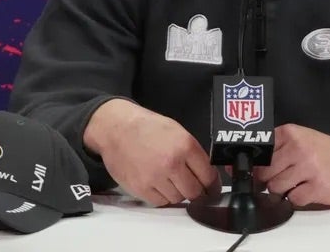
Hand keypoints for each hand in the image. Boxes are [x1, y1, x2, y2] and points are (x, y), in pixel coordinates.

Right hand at [84, 99, 219, 205]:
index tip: (211, 188)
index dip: (212, 184)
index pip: (208, 176)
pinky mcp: (141, 188)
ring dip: (177, 193)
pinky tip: (158, 184)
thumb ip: (192, 153)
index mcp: (185, 146)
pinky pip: (160, 202)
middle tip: (192, 186)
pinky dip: (162, 196)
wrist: (117, 129)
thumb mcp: (177, 131)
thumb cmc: (146, 127)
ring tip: (170, 180)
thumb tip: (206, 174)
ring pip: (177, 199)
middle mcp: (172, 163)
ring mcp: (155, 177)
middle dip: (196, 191)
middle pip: (194, 192)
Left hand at [253, 124, 329, 206]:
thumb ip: (273, 148)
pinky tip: (308, 188)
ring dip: (284, 190)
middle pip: (265, 173)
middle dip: (269, 180)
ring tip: (297, 181)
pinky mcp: (318, 187)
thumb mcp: (297, 138)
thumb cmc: (321, 151)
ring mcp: (309, 168)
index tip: (249, 172)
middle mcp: (298, 148)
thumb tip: (238, 167)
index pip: (260, 153)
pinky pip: (294, 199)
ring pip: (277, 188)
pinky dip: (298, 198)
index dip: (253, 166)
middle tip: (282, 177)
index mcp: (290, 133)